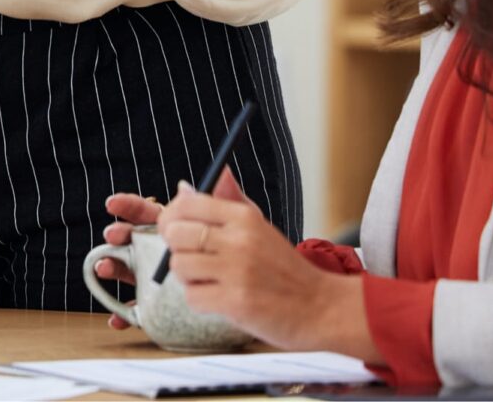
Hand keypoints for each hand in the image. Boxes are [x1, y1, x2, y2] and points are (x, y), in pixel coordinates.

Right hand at [92, 174, 245, 329]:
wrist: (279, 299)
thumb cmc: (258, 258)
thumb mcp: (244, 226)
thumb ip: (227, 200)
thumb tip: (215, 176)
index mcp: (181, 228)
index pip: (150, 212)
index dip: (130, 206)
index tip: (114, 204)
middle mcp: (167, 251)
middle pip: (134, 238)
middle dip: (120, 233)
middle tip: (113, 233)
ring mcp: (164, 278)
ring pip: (131, 270)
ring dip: (114, 267)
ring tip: (105, 268)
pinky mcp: (167, 307)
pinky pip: (143, 310)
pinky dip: (125, 316)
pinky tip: (116, 319)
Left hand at [157, 172, 376, 359]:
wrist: (321, 308)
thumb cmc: (284, 269)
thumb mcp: (259, 227)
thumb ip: (223, 204)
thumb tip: (184, 185)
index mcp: (244, 217)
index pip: (186, 204)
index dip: (171, 216)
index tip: (176, 228)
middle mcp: (239, 240)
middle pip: (175, 233)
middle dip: (177, 248)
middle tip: (194, 258)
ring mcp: (237, 271)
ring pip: (179, 266)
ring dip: (188, 277)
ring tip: (210, 280)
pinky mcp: (235, 302)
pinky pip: (192, 297)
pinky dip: (200, 301)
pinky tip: (220, 299)